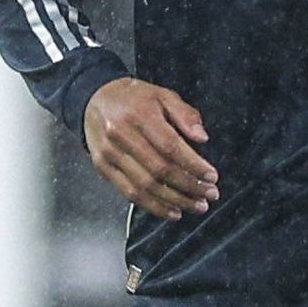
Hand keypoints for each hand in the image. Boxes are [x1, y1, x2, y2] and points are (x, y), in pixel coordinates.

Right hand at [83, 77, 218, 220]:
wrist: (95, 99)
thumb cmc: (135, 98)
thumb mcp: (163, 95)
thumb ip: (185, 115)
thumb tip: (203, 138)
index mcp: (139, 114)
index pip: (170, 146)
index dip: (193, 165)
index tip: (212, 176)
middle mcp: (121, 135)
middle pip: (159, 169)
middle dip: (189, 186)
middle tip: (210, 194)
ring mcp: (109, 154)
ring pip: (145, 186)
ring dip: (175, 200)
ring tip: (197, 206)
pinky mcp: (102, 168)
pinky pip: (130, 193)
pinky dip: (153, 206)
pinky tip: (172, 211)